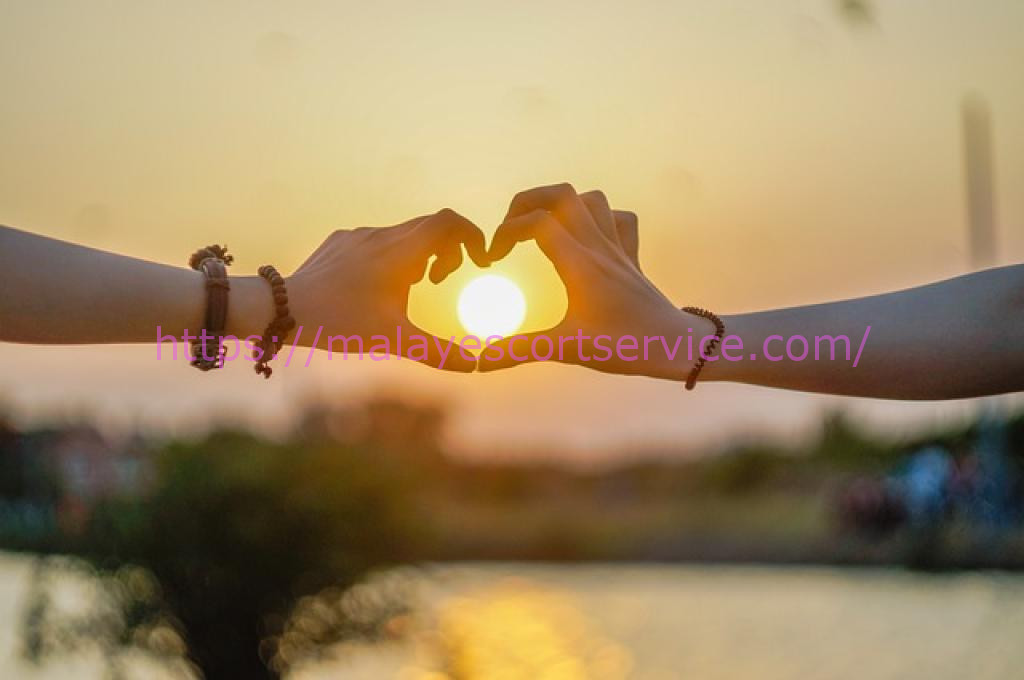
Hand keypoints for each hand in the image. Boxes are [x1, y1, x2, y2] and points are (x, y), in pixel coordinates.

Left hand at [273, 209, 489, 370]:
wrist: (282, 310)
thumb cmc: (341, 323)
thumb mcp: (395, 340)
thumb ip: (439, 351)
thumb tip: (477, 364)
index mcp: (401, 252)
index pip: (449, 222)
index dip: (472, 235)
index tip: (478, 261)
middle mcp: (382, 236)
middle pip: (431, 225)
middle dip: (448, 251)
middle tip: (440, 282)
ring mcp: (359, 236)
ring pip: (404, 233)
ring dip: (419, 255)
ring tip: (411, 287)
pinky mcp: (340, 241)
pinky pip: (378, 240)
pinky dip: (392, 256)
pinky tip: (376, 287)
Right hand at [479, 183, 715, 379]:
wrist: (677, 345)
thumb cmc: (625, 347)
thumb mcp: (567, 349)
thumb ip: (520, 350)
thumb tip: (480, 362)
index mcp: (580, 263)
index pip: (536, 223)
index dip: (506, 231)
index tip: (493, 258)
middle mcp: (599, 247)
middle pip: (562, 194)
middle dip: (527, 201)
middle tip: (510, 228)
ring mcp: (618, 249)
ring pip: (591, 200)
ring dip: (561, 205)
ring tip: (542, 228)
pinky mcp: (632, 258)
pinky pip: (619, 220)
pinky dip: (599, 218)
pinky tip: (586, 239)